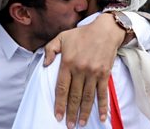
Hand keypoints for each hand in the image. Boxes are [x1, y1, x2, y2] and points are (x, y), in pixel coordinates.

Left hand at [44, 13, 123, 127]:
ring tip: (81, 123)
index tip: (57, 116)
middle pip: (74, 96)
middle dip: (71, 112)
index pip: (61, 88)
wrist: (105, 30)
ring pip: (88, 97)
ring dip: (85, 112)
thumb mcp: (62, 37)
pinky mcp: (104, 74)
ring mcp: (93, 73)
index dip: (59, 104)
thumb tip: (45, 65)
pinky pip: (102, 93)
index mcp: (68, 62)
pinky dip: (103, 106)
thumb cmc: (82, 34)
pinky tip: (102, 117)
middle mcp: (80, 70)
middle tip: (69, 125)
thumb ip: (50, 50)